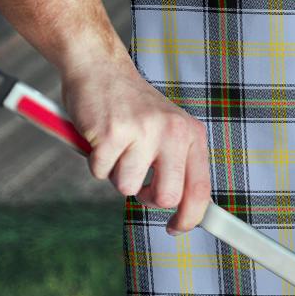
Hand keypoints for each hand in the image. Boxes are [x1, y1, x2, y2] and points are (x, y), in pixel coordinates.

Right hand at [61, 57, 210, 233]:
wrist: (100, 67)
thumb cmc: (132, 107)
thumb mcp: (168, 130)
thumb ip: (177, 164)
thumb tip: (185, 210)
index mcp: (191, 134)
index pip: (200, 188)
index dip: (190, 217)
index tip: (176, 228)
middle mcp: (173, 132)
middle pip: (167, 197)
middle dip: (147, 198)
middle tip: (137, 180)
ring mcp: (143, 131)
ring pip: (127, 188)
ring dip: (116, 173)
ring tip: (117, 146)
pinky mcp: (112, 133)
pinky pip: (100, 172)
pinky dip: (95, 161)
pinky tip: (100, 137)